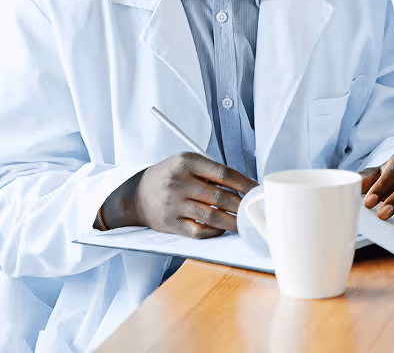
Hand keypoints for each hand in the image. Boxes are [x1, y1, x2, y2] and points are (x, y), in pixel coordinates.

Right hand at [101, 153, 255, 237]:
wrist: (136, 195)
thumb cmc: (170, 176)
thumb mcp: (187, 162)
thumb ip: (212, 171)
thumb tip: (245, 185)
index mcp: (187, 162)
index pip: (223, 173)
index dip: (244, 183)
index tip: (258, 190)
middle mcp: (179, 182)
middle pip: (219, 196)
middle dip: (242, 205)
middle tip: (256, 209)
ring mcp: (173, 204)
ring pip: (211, 216)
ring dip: (233, 221)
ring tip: (246, 223)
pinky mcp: (170, 223)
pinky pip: (198, 231)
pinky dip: (214, 231)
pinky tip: (223, 229)